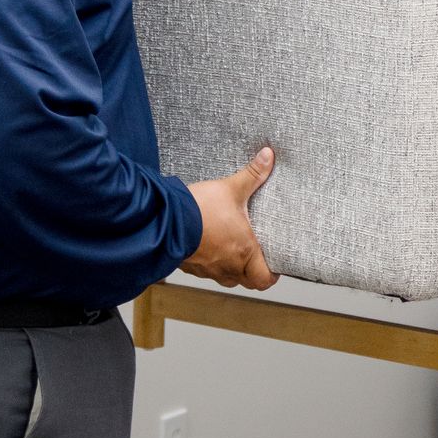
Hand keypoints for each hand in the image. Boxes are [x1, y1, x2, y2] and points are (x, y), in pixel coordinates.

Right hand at [183, 147, 278, 289]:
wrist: (164, 219)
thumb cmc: (199, 208)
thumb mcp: (230, 188)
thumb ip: (252, 174)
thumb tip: (268, 156)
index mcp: (244, 251)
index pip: (265, 279)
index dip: (272, 274)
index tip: (274, 263)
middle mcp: (228, 266)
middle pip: (248, 281)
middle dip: (253, 271)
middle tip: (255, 256)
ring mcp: (208, 269)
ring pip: (227, 278)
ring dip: (232, 268)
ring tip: (233, 249)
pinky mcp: (191, 266)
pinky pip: (206, 271)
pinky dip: (211, 263)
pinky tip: (209, 246)